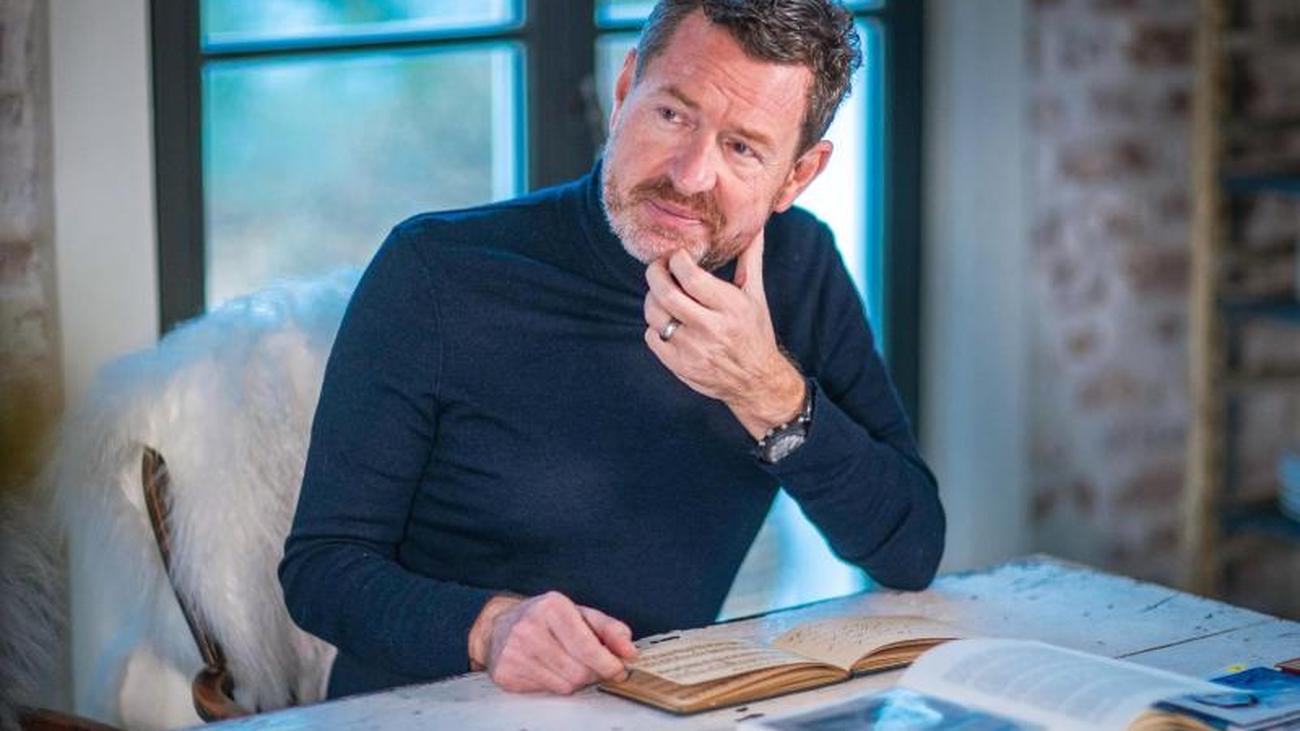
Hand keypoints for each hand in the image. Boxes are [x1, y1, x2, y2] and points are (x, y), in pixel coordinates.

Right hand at [468, 591, 637, 694]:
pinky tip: (549, 668)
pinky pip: (547, 691)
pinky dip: (555, 684)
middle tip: (594, 667)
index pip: (586, 646)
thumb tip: (629, 650)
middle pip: (578, 670)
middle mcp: (529, 628)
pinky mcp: (505, 673)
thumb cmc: (545, 618)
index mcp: (551, 607)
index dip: (607, 663)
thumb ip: (609, 628)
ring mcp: (514, 652)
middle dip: (593, 673)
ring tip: (569, 664)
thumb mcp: (579, 613)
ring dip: (575, 680)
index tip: (619, 669)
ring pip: (564, 685)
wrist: (499, 624)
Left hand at [643, 230, 805, 438]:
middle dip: (655, 273)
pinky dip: (654, 325)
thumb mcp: (755, 295)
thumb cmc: (755, 331)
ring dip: (652, 298)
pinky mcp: (680, 366)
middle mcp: (712, 329)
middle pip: (666, 295)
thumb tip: (755, 226)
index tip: (677, 255)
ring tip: (661, 292)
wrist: (756, 380)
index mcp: (731, 307)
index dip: (677, 261)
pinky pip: (652, 338)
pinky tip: (667, 320)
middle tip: (657, 267)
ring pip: (655, 315)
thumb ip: (750, 259)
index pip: (691, 277)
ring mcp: (693, 350)